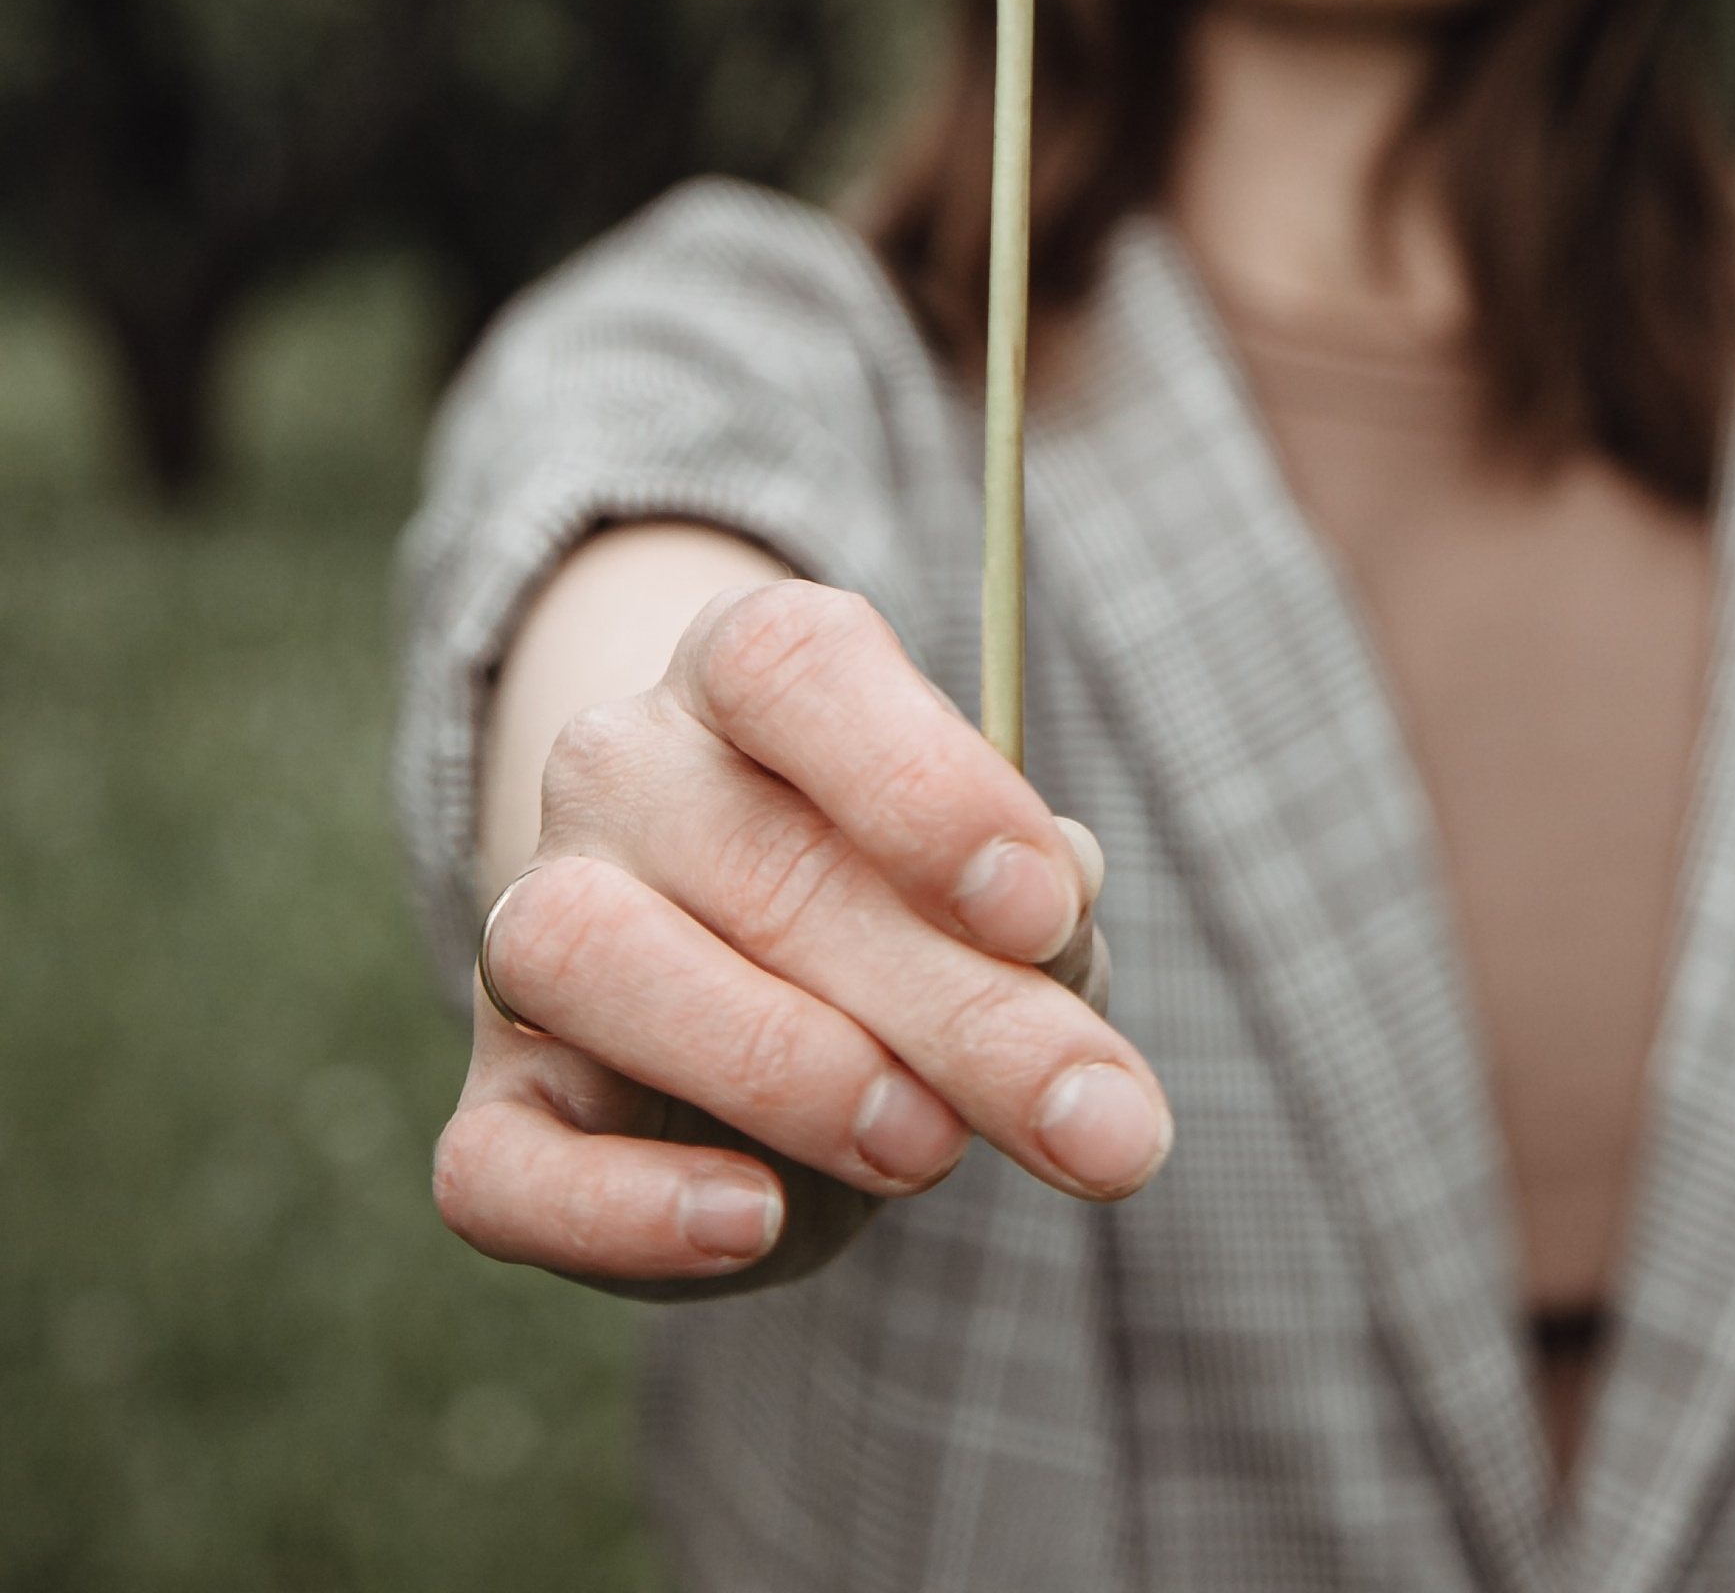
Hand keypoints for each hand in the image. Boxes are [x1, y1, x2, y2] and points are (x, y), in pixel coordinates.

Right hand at [431, 581, 1170, 1296]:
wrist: (769, 1035)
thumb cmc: (913, 928)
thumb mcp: (1003, 903)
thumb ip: (1044, 917)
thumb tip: (1062, 927)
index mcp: (747, 670)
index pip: (794, 661)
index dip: (922, 781)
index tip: (1042, 911)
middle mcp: (620, 769)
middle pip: (756, 855)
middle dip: (950, 1005)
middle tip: (1087, 1119)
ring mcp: (530, 926)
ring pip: (581, 953)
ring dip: (776, 1061)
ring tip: (924, 1145)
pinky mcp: (498, 1107)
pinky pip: (499, 1160)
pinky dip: (621, 1209)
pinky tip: (749, 1221)